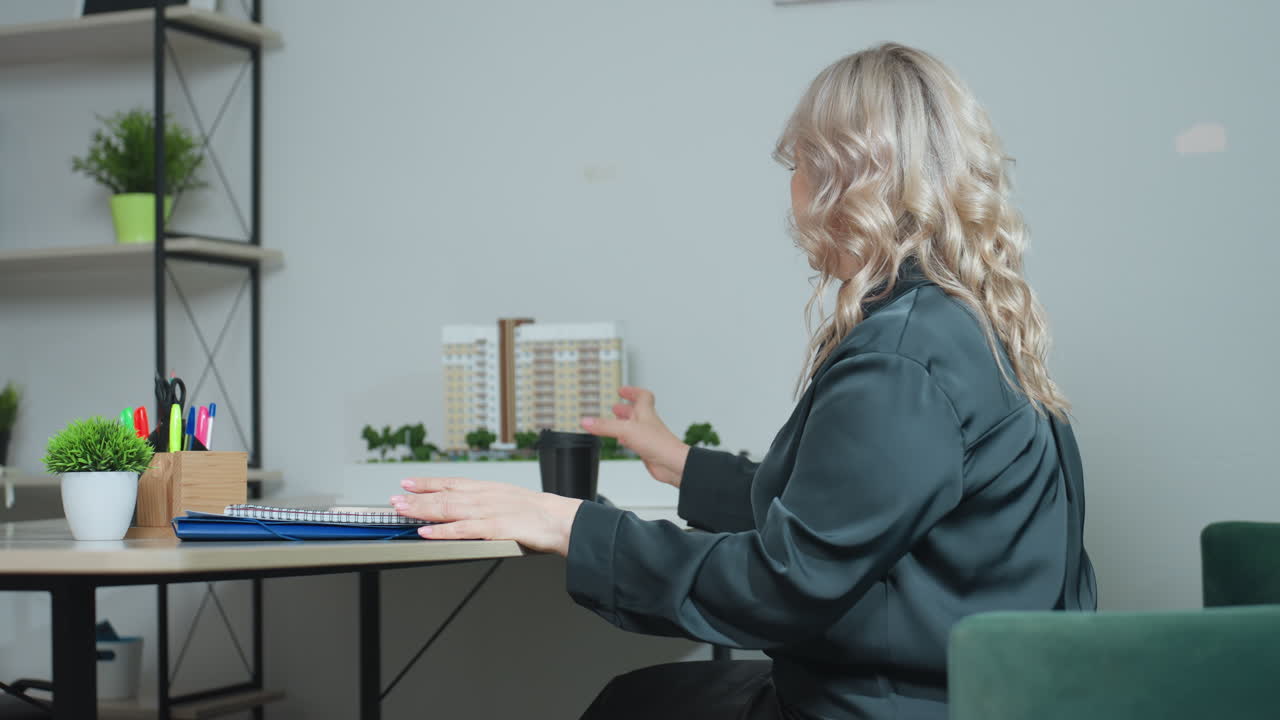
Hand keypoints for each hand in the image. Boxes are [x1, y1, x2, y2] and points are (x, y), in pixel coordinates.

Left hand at [391, 478, 582, 555]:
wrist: (564, 520)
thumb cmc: (540, 514)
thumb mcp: (511, 501)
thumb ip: (489, 504)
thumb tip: (470, 510)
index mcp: (489, 489)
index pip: (452, 482)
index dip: (428, 482)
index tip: (408, 482)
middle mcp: (486, 496)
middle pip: (445, 494)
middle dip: (417, 496)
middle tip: (395, 498)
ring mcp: (490, 511)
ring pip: (450, 508)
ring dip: (423, 509)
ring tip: (402, 510)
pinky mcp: (496, 529)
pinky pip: (463, 530)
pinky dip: (442, 531)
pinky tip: (426, 532)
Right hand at [581, 386, 689, 487]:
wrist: (672, 463)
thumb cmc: (659, 443)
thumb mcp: (626, 430)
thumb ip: (605, 426)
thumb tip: (586, 421)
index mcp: (645, 412)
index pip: (642, 395)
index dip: (632, 391)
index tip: (622, 390)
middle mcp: (647, 423)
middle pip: (636, 411)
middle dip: (624, 408)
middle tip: (615, 407)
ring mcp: (647, 436)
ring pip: (634, 427)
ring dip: (624, 424)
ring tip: (614, 423)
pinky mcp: (646, 449)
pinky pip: (634, 442)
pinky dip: (626, 440)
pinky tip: (621, 443)